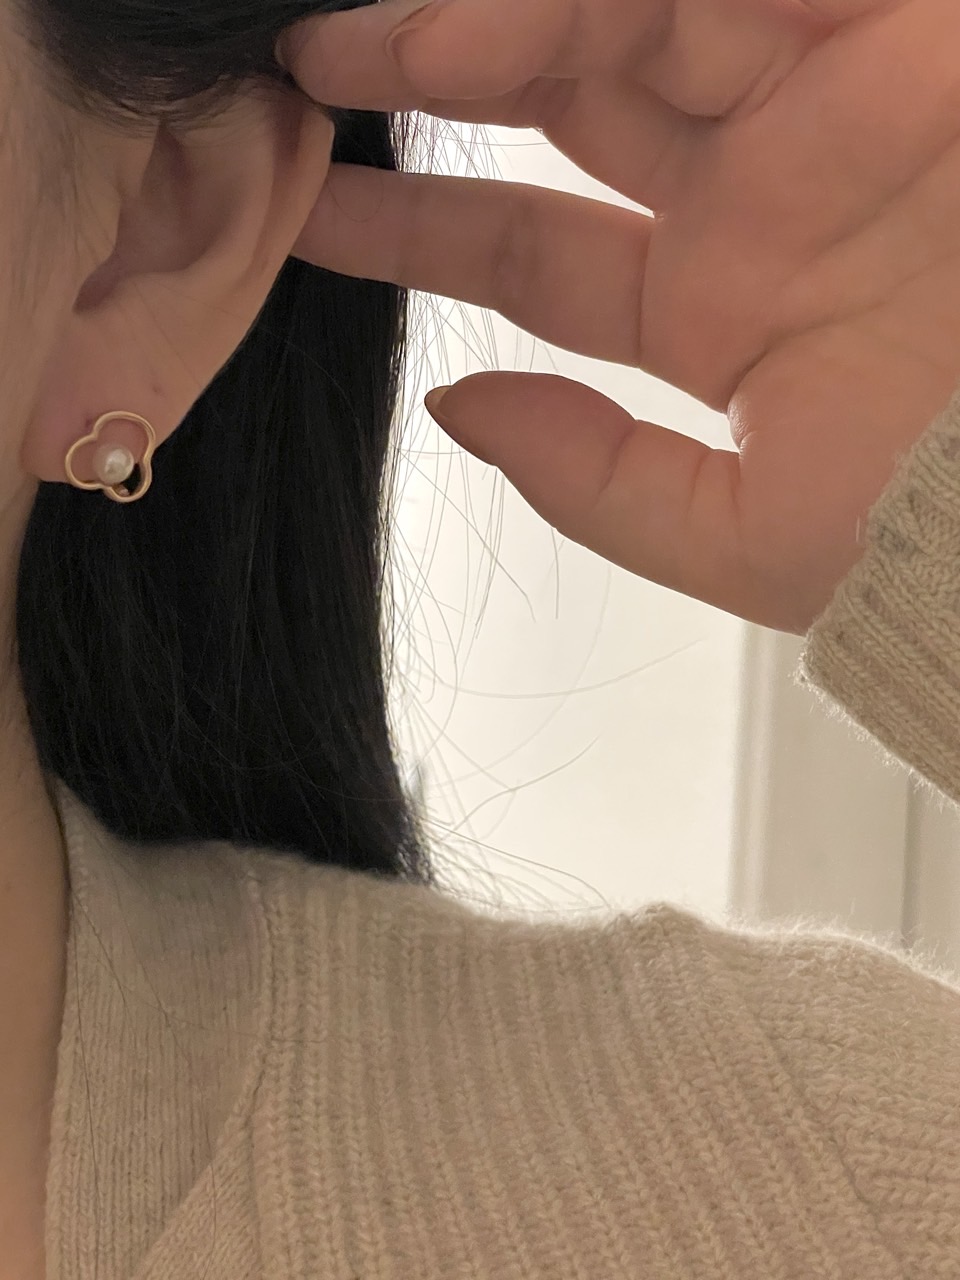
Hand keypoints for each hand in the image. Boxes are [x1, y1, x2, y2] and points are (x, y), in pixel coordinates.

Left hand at [278, 0, 959, 632]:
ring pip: (617, 18)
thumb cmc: (943, 527)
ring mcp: (818, 96)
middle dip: (428, 84)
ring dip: (482, 25)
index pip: (533, 247)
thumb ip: (599, 482)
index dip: (418, 230)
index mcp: (720, 300)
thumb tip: (462, 416)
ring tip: (358, 52)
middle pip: (558, 104)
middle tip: (306, 81)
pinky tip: (473, 28)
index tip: (313, 219)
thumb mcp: (753, 533)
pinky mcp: (888, 25)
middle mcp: (759, 187)